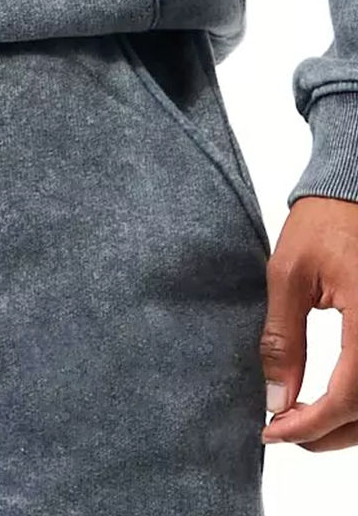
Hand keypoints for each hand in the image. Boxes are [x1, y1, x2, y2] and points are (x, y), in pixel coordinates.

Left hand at [259, 195, 357, 450]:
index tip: (274, 431)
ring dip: (351, 424)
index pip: (351, 396)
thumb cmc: (322, 224)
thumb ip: (283, 338)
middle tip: (285, 432)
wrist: (354, 190)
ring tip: (304, 421)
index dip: (312, 424)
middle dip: (330, 433)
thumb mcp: (288, 276)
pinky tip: (334, 402)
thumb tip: (276, 397)